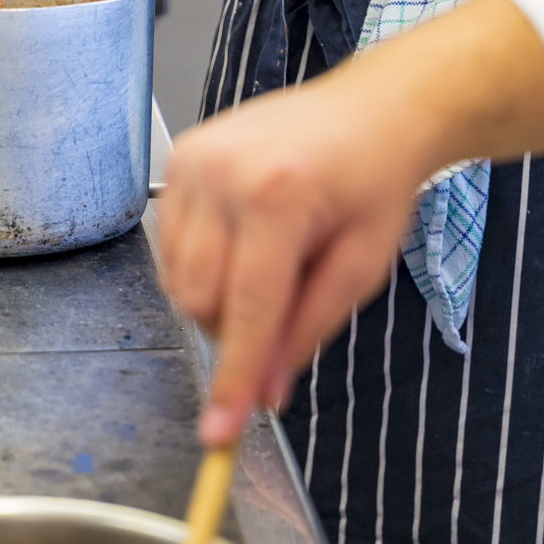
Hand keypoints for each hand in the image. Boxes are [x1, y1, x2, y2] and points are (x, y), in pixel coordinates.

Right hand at [157, 0, 543, 445]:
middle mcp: (224, 173)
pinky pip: (169, 243)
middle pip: (201, 300)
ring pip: (178, 278)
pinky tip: (243, 239)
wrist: (370, 110)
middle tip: (286, 303)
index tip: (218, 434)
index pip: (247, 311)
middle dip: (236, 329)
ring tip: (271, 259)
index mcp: (278, 196)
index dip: (233, 378)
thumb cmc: (373, 181)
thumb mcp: (362, 268)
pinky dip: (200, 262)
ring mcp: (195, 159)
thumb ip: (308, 331)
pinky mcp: (180, 155)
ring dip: (216, 297)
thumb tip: (263, 391)